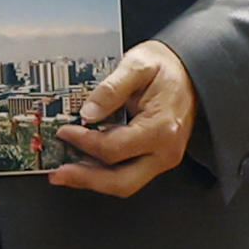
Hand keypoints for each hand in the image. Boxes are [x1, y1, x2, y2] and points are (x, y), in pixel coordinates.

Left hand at [50, 39, 197, 197]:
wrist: (189, 71)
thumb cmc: (165, 67)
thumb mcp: (136, 65)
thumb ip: (110, 89)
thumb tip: (87, 113)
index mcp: (161, 128)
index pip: (114, 148)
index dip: (84, 142)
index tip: (64, 132)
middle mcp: (165, 150)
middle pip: (122, 181)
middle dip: (86, 180)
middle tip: (59, 173)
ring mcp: (163, 158)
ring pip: (126, 183)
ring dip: (94, 180)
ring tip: (67, 172)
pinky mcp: (157, 157)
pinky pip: (129, 173)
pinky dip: (105, 172)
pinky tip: (86, 163)